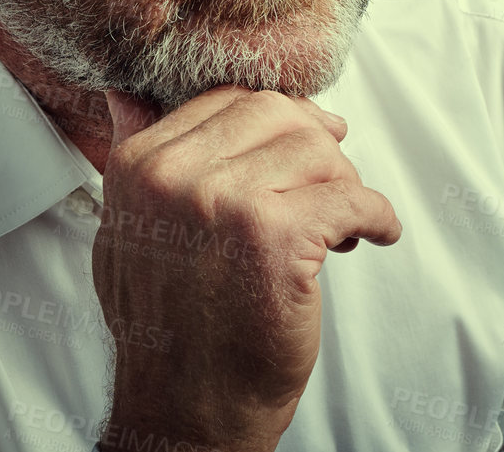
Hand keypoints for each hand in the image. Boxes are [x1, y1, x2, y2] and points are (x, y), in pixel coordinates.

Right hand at [92, 85, 401, 451]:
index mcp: (139, 166)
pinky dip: (376, 216)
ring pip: (318, 153)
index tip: (307, 145)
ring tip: (343, 226)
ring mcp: (225, 203)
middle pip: (276, 115)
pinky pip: (351, 200)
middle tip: (334, 182)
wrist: (184, 407)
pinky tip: (377, 233)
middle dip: (316, 147)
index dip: (277, 122)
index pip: (227, 102)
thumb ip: (133, 160)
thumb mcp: (127, 231)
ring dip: (344, 186)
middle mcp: (175, 176)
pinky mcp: (277, 238)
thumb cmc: (167, 327)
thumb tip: (125, 95)